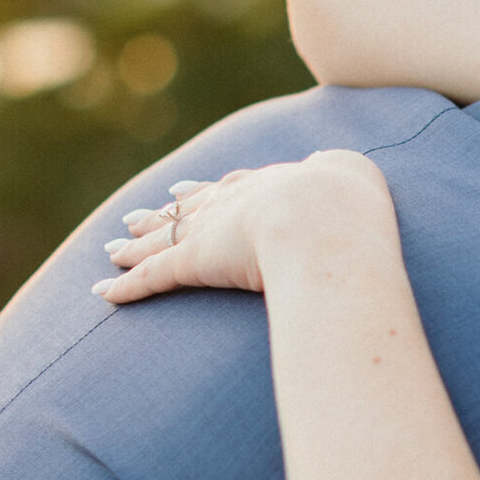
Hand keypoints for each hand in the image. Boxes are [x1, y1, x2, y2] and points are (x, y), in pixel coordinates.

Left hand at [94, 151, 393, 304]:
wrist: (329, 215)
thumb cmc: (354, 209)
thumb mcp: (359, 198)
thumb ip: (358, 207)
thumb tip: (378, 220)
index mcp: (273, 187)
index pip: (230, 190)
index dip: (207, 193)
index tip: (186, 192)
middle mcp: (235, 204)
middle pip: (188, 208)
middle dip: (163, 214)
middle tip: (137, 217)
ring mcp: (214, 231)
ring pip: (163, 239)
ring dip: (135, 245)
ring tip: (113, 248)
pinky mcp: (196, 260)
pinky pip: (152, 275)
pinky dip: (126, 286)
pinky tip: (101, 291)